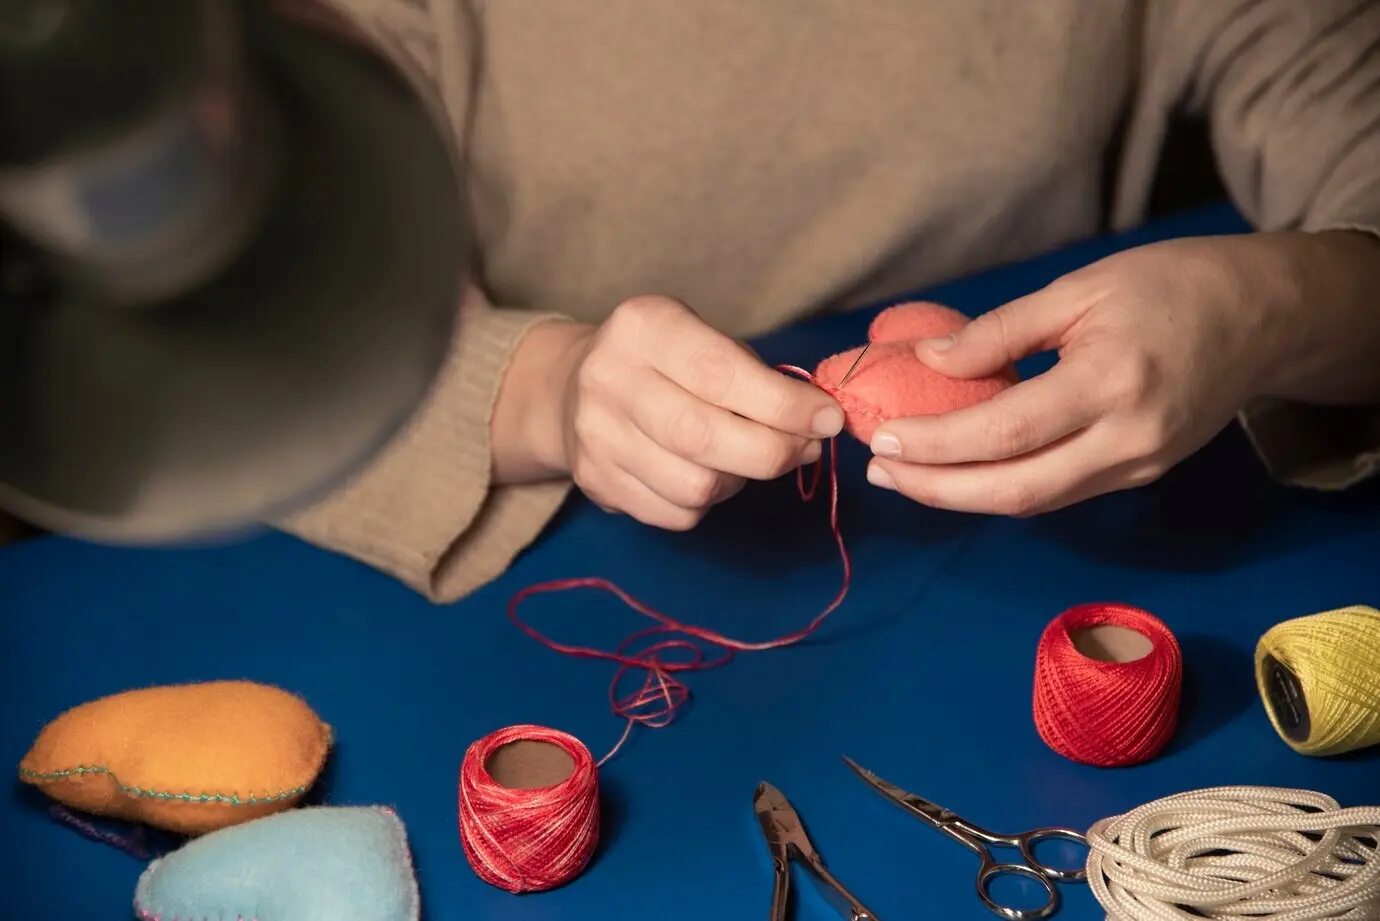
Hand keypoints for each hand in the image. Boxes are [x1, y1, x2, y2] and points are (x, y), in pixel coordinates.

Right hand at [537, 297, 844, 529]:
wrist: (571, 386)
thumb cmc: (664, 361)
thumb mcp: (702, 338)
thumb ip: (755, 375)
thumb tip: (817, 423)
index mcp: (644, 327)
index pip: (721, 373)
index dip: (783, 405)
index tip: (828, 419)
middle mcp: (609, 378)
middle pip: (704, 437)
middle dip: (772, 451)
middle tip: (805, 448)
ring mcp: (596, 435)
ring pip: (694, 486)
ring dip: (739, 479)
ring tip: (746, 457)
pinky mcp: (596, 481)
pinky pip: (676, 514)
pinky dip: (708, 503)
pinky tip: (707, 473)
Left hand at [864, 236, 1294, 514]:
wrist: (1267, 315)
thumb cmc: (1173, 285)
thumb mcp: (1081, 288)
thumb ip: (1002, 331)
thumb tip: (930, 362)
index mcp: (1112, 383)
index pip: (1005, 434)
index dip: (936, 445)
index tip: (881, 438)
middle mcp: (1127, 440)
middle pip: (1014, 490)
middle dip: (936, 489)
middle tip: (878, 470)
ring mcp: (1138, 466)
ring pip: (1034, 502)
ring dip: (962, 496)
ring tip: (904, 474)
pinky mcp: (1140, 475)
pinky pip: (1058, 493)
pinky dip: (1002, 486)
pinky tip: (961, 469)